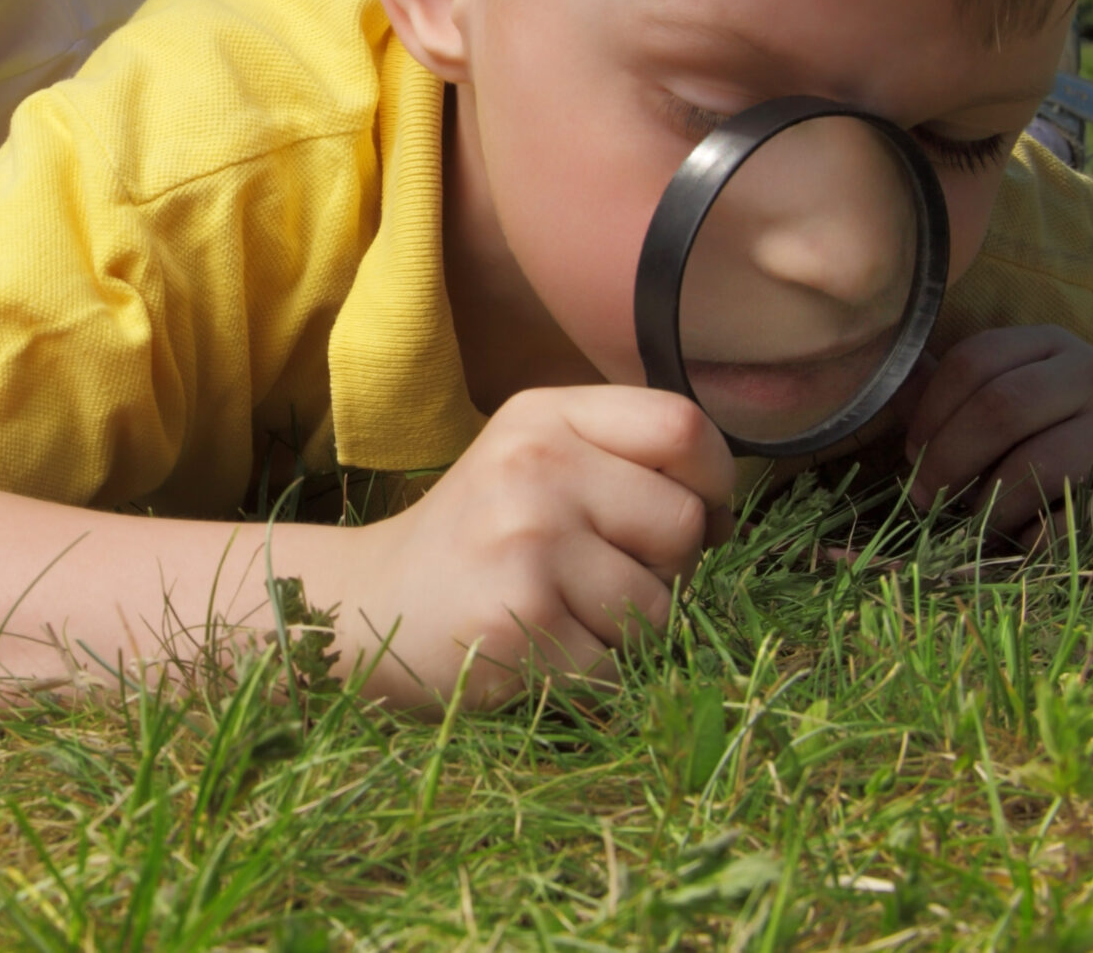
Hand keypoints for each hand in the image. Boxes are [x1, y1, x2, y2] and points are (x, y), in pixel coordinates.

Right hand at [328, 385, 735, 709]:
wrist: (366, 609)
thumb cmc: (476, 541)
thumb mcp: (533, 462)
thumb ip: (620, 461)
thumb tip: (726, 515)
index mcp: (543, 415)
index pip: (681, 425)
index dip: (712, 482)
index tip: (694, 519)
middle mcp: (534, 465)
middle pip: (682, 523)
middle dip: (666, 570)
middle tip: (599, 579)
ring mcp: (526, 542)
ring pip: (660, 607)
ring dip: (627, 631)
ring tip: (558, 616)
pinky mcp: (521, 622)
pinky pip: (620, 667)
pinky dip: (595, 677)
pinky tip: (539, 653)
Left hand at [905, 325, 1092, 540]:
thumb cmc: (1056, 432)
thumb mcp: (1009, 397)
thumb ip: (952, 394)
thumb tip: (875, 390)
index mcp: (1049, 343)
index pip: (974, 361)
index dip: (930, 412)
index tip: (910, 454)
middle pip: (1001, 406)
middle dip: (950, 459)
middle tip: (925, 498)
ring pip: (1038, 461)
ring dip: (991, 504)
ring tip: (972, 524)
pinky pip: (1078, 514)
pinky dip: (1038, 534)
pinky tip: (1022, 538)